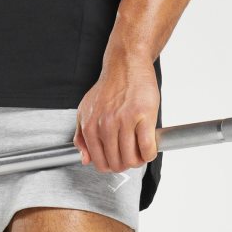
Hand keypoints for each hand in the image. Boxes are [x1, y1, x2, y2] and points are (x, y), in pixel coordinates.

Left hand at [74, 57, 160, 172]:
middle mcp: (105, 125)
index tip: (119, 161)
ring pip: (132, 159)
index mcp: (90, 127)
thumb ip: (81, 137)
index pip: (100, 163)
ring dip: (139, 160)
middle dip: (126, 164)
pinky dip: (150, 153)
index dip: (112, 167)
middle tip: (132, 156)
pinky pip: (147, 148)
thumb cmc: (109, 89)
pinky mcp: (143, 115)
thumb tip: (85, 159)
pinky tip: (149, 147)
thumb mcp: (85, 112)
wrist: (126, 64)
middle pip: (118, 164)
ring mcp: (124, 121)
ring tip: (141, 152)